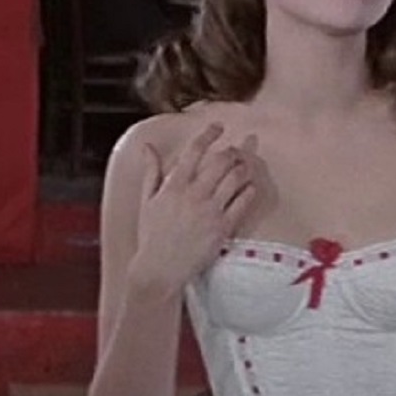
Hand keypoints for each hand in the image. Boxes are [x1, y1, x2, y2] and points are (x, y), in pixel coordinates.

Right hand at [129, 123, 257, 291]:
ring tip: (244, 166)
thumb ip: (151, 171)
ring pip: (235, 178)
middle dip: (231, 151)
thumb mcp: (146, 201)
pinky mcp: (223, 227)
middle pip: (221, 161)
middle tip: (235, 150)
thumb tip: (148, 147)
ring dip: (243, 168)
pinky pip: (243, 202)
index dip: (208, 134)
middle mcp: (194, 195)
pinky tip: (249, 187)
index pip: (194, 151)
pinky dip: (249, 190)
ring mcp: (211, 211)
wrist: (160, 269)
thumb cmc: (152, 236)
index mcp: (174, 186)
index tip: (218, 126)